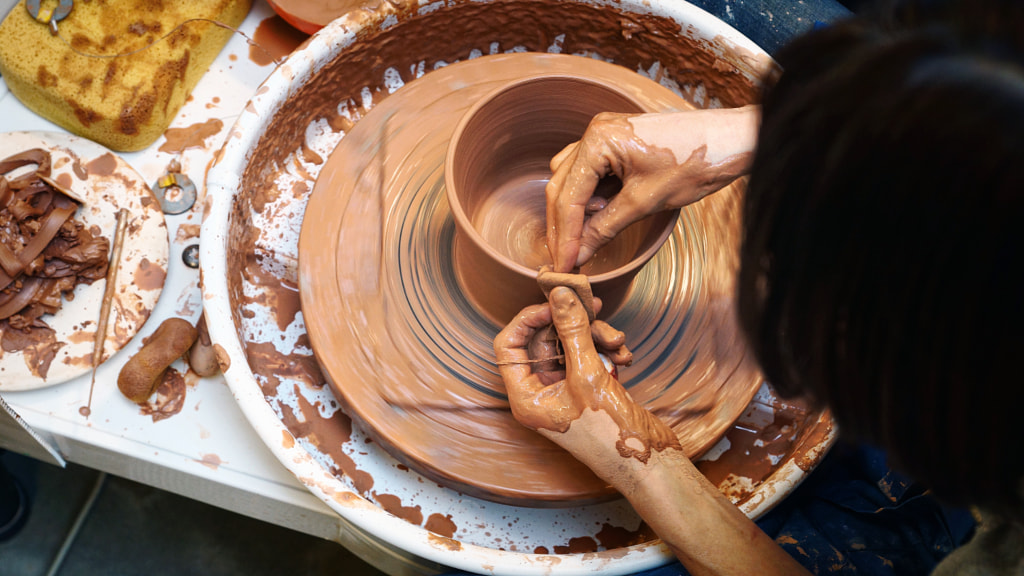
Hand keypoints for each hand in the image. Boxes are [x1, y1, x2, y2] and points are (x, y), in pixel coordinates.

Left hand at [497, 287, 811, 575]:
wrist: (649, 463)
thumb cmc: (611, 433)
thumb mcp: (589, 374)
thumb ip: (572, 330)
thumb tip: (559, 294)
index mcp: (525, 397)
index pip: (508, 346)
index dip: (528, 319)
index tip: (554, 301)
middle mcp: (540, 394)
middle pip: (542, 341)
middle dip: (570, 324)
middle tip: (594, 307)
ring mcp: (564, 392)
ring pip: (569, 345)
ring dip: (594, 336)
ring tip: (617, 340)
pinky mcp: (587, 390)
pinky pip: (588, 357)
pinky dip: (606, 350)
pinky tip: (624, 356)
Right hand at [545, 106, 758, 271]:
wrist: (729, 142)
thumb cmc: (694, 163)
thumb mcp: (644, 202)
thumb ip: (605, 227)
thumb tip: (579, 254)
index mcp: (599, 140)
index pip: (568, 195)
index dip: (564, 234)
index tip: (562, 263)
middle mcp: (595, 132)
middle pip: (563, 186)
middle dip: (562, 226)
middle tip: (563, 260)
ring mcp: (604, 134)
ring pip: (572, 179)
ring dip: (573, 212)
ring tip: (583, 241)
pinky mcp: (616, 143)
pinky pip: (590, 173)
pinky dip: (589, 198)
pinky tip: (598, 218)